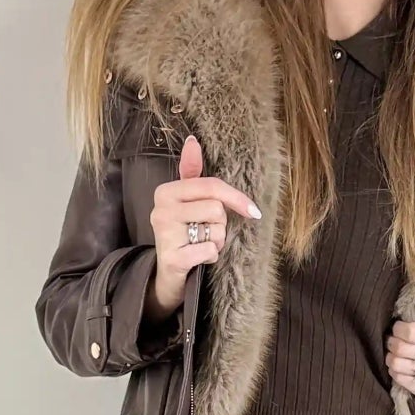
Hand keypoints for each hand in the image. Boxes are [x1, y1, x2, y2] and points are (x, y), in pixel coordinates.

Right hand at [145, 135, 262, 321]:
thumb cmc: (182, 233)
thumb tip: (193, 140)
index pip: (212, 186)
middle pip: (216, 209)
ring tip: (201, 244)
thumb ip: (191, 172)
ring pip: (215, 231)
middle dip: (220, 224)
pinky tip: (199, 258)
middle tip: (206, 232)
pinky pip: (210, 251)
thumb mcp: (186, 201)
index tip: (254, 211)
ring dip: (217, 242)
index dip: (237, 198)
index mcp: (166, 192)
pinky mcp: (173, 259)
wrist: (167, 273)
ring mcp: (165, 235)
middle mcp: (161, 210)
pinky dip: (211, 257)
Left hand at [385, 301, 414, 401]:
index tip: (397, 328)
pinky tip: (397, 368)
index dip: (398, 330)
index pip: (412, 333)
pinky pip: (407, 383)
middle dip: (393, 344)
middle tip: (391, 341)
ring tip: (392, 354)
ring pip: (403, 366)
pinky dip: (397, 375)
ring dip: (392, 359)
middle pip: (405, 349)